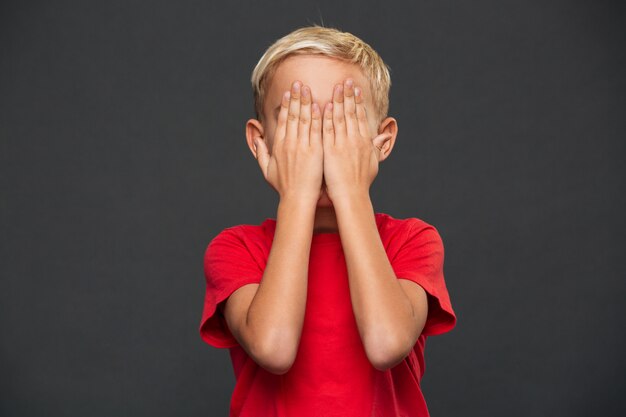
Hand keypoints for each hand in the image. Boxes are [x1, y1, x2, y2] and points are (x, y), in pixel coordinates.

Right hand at [254, 80, 323, 203]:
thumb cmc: (284, 187)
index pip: (283, 120)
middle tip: (298, 82)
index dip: (286, 105)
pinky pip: (316, 130)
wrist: (297, 199)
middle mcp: (289, 143)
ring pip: (304, 119)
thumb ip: (260, 153)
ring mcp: (302, 146)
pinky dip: (317, 116)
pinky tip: (318, 105)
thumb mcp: (267, 170)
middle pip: (293, 115)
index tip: (289, 92)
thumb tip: (257, 140)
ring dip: (306, 102)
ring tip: (308, 88)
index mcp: (279, 146)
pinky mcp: (315, 151)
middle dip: (296, 97)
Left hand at [321, 78, 392, 202]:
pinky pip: (327, 129)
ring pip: (339, 117)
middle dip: (348, 95)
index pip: (360, 116)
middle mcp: (354, 140)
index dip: (357, 101)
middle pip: (350, 112)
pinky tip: (322, 105)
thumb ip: (376, 147)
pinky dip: (325, 116)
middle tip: (346, 80)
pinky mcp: (330, 150)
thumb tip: (383, 137)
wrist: (351, 196)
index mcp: (364, 141)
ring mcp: (342, 144)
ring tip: (335, 87)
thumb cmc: (361, 183)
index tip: (355, 88)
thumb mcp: (373, 163)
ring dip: (337, 100)